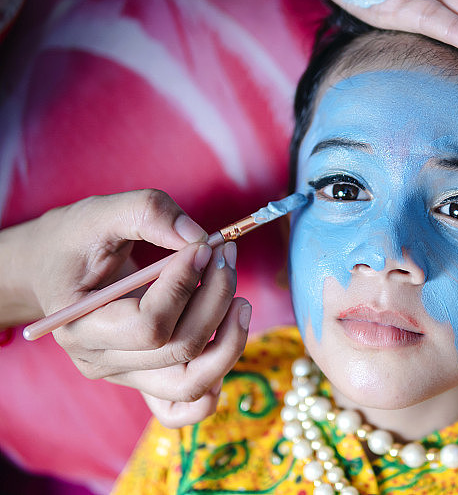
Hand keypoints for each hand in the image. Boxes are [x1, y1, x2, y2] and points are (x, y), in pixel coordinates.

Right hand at [0, 190, 249, 426]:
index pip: (149, 325)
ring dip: (230, 342)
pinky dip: (213, 386)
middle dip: (216, 298)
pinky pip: (183, 408)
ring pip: (191, 385)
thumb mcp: (102, 213)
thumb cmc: (75, 240)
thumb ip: (148, 212)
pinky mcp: (147, 377)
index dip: (186, 285)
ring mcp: (127, 376)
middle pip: (179, 350)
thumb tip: (199, 238)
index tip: (203, 247)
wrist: (53, 268)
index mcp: (81, 325)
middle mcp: (101, 361)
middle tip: (226, 256)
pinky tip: (224, 341)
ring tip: (241, 301)